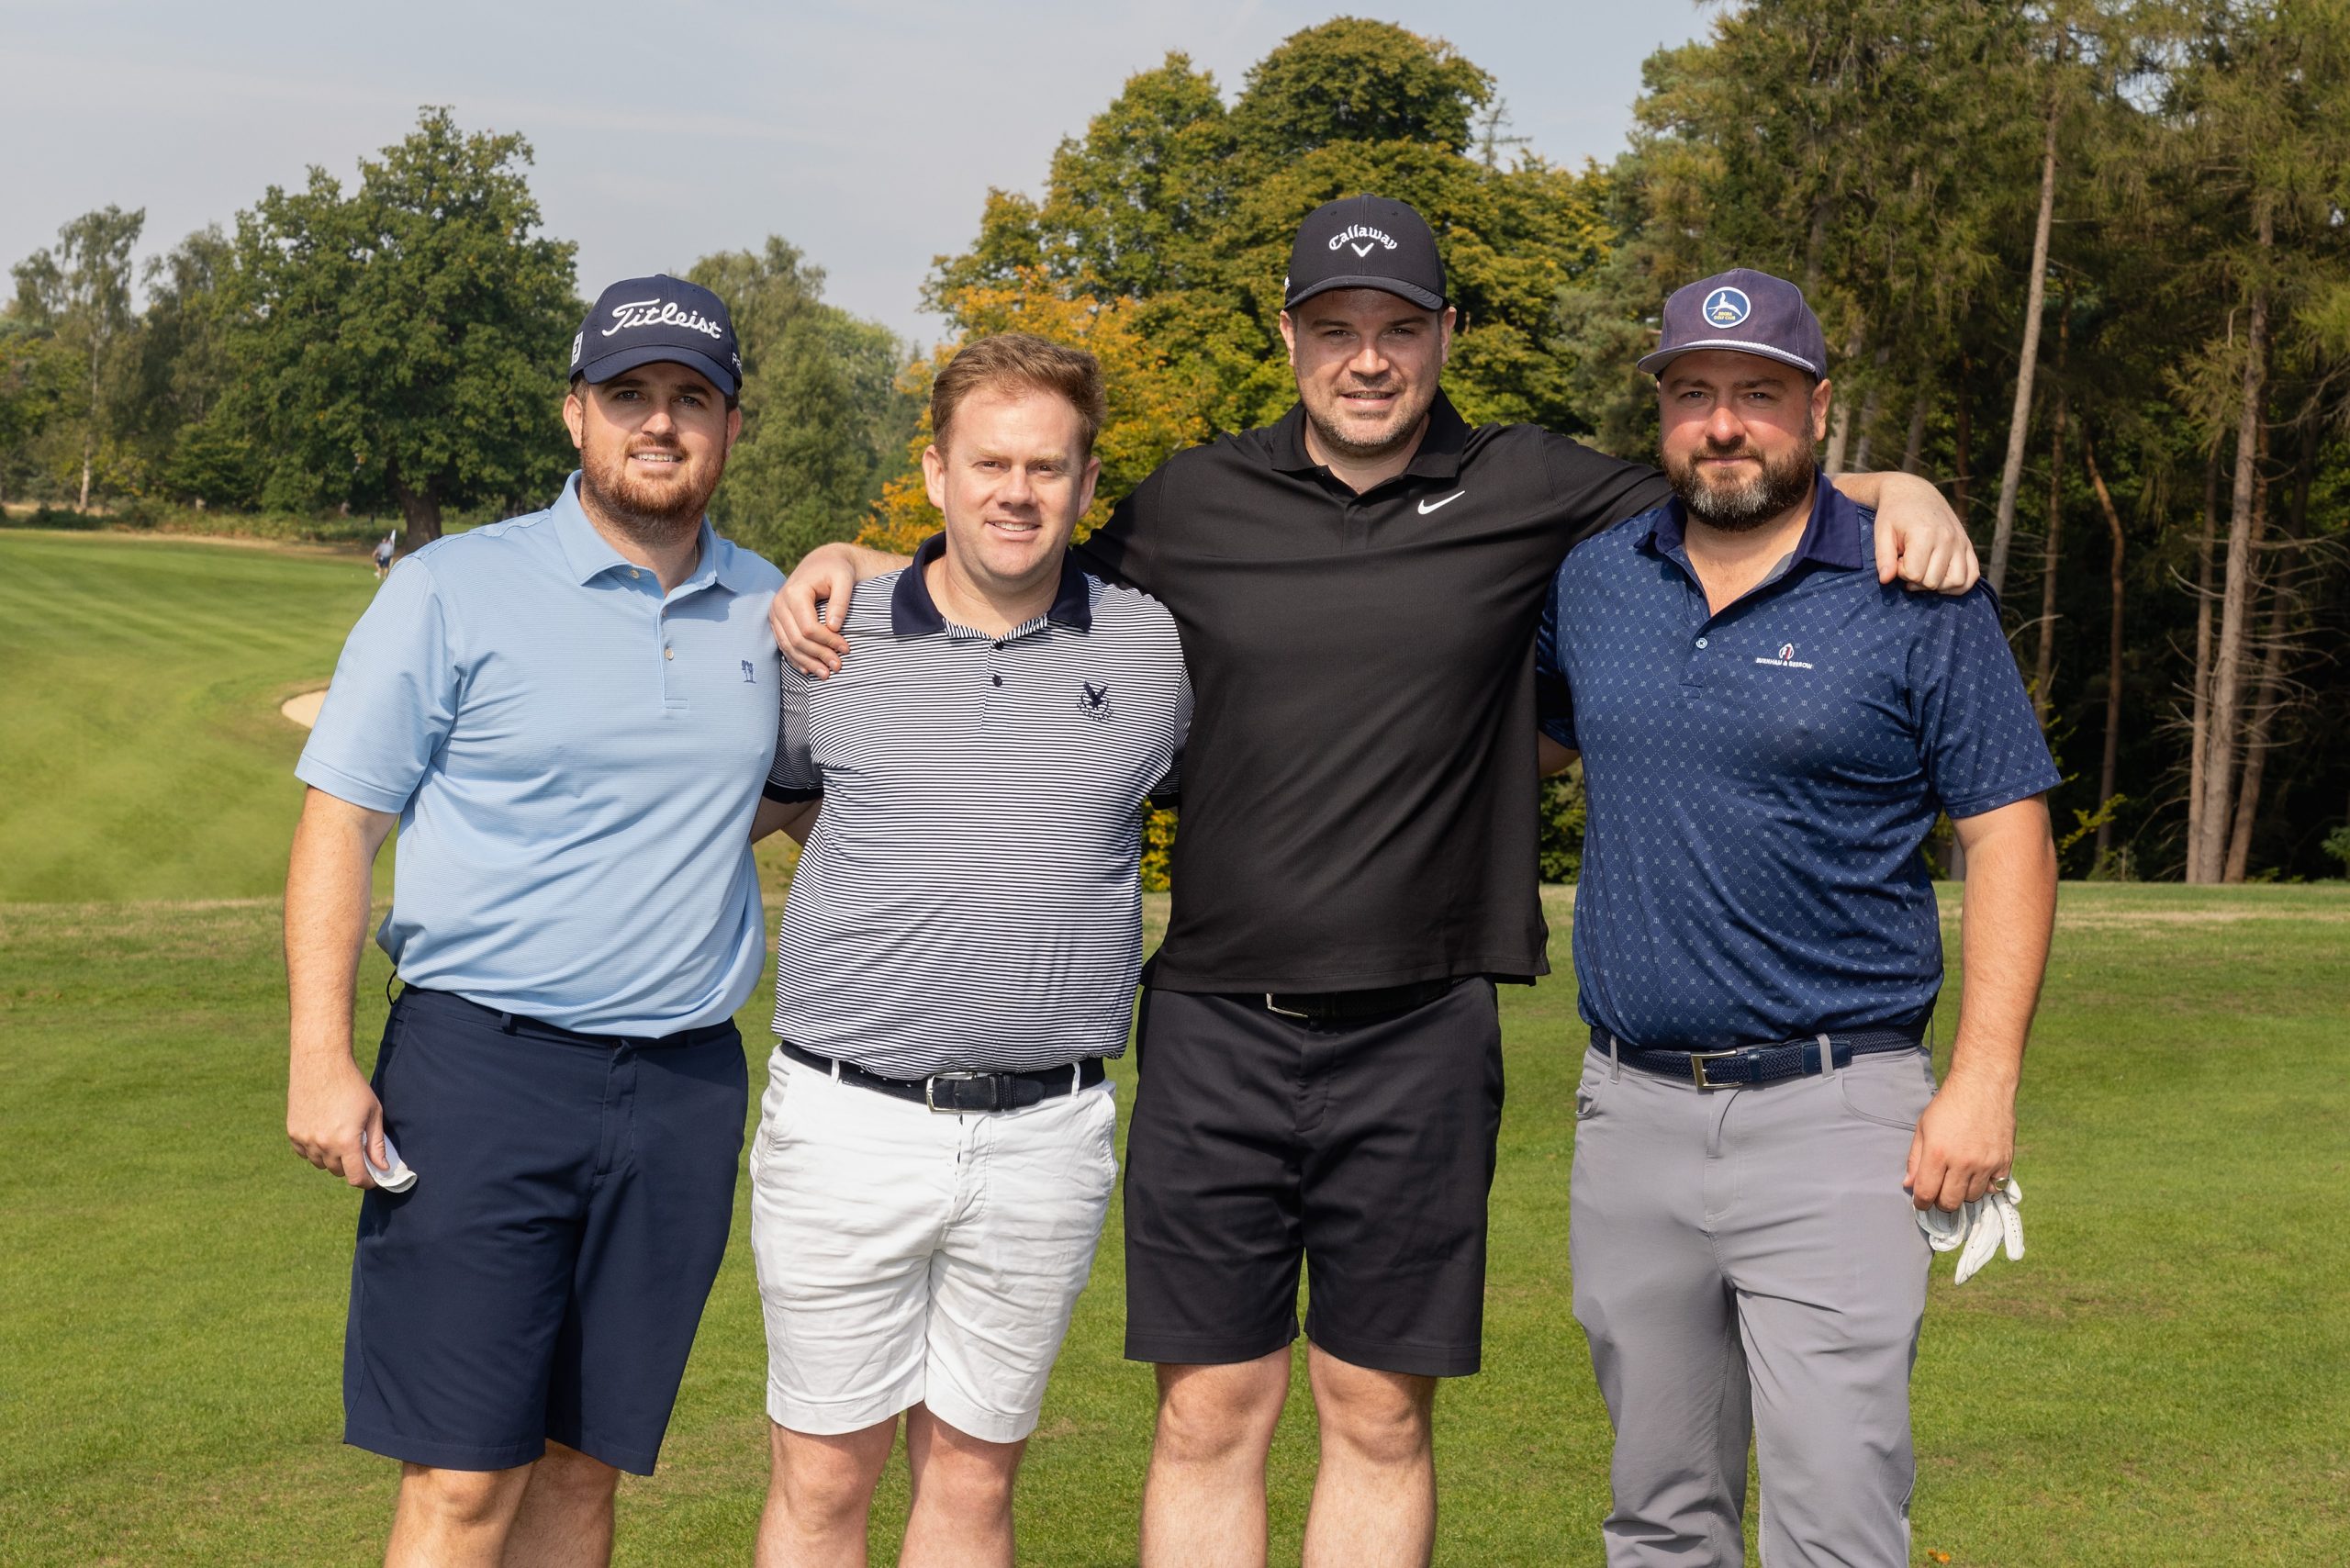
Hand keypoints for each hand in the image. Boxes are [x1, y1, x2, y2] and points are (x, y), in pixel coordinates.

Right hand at [288, 1051, 386, 1188]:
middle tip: (358, 1148)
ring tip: (341, 1136)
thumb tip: (382, 1168)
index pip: (356, 1177)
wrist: (321, 1065)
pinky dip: (315, 1150)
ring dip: (332, 1158)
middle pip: (338, 1171)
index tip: (372, 1179)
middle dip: (351, 1165)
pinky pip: (305, 1153)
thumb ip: (377, 1144)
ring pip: (321, 1164)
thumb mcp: (373, 1114)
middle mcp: (323, 1144)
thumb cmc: (353, 1087)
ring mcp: (305, 1139)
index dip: (366, 1181)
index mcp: (346, 1141)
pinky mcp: (293, 1133)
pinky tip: (324, 1133)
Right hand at [770, 543, 866, 676]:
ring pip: (788, 645)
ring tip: (826, 674)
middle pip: (797, 639)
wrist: (822, 562)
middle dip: (818, 655)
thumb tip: (835, 627)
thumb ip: (840, 601)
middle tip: (838, 667)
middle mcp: (780, 603)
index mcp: (794, 593)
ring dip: (807, 662)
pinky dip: (796, 658)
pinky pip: (783, 643)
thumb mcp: (844, 579)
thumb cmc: (836, 569)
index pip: (808, 627)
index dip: (827, 641)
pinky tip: (808, 669)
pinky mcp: (777, 620)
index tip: (846, 649)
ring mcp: (775, 613)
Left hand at [1869, 473, 1980, 594]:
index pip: (1914, 575)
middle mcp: (1948, 539)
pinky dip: (1959, 584)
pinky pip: (1972, 575)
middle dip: (1916, 579)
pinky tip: (1942, 579)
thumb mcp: (1882, 531)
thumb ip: (1883, 557)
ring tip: (1924, 571)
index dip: (1901, 572)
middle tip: (1908, 562)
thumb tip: (1885, 580)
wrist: (1915, 493)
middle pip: (1933, 582)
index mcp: (1925, 534)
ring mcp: (1961, 542)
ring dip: (1937, 584)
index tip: (1898, 558)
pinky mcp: (1968, 545)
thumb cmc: (1894, 513)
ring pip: (1956, 582)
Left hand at [1904, 1071, 2014, 1211]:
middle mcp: (1963, 1162)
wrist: (1982, 1086)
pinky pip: (1993, 1188)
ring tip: (1958, 1177)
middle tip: (1939, 1192)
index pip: (1926, 1194)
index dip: (1921, 1203)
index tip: (1921, 1202)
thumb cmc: (1948, 1104)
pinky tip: (1977, 1173)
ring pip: (1972, 1198)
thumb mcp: (1923, 1127)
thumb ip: (1915, 1159)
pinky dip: (1984, 1186)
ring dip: (1962, 1193)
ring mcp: (1986, 1164)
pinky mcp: (2004, 1162)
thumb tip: (1909, 1185)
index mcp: (1938, 1154)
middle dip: (1940, 1202)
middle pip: (1950, 1202)